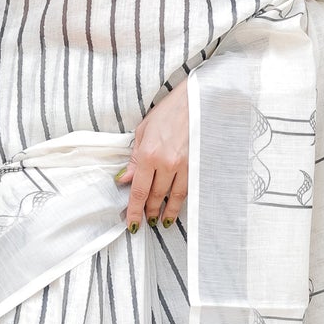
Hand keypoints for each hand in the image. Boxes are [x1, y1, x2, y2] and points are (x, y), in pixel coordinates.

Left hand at [118, 86, 188, 231]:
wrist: (198, 100)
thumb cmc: (169, 111)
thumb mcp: (144, 130)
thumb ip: (135, 158)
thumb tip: (125, 178)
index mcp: (149, 154)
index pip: (139, 190)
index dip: (134, 210)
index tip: (131, 223)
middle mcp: (166, 163)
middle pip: (156, 196)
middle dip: (149, 212)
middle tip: (144, 221)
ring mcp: (185, 166)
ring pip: (174, 197)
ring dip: (166, 212)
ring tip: (160, 222)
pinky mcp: (198, 165)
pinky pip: (188, 188)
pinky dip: (181, 201)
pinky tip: (177, 207)